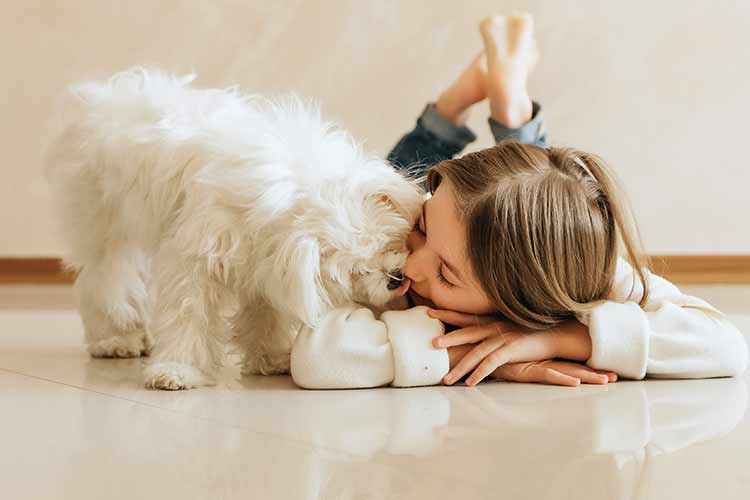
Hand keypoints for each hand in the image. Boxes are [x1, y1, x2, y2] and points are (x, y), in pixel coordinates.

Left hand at [429, 308, 594, 385]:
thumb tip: (476, 339)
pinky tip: (470, 383)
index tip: (428, 312)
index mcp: (493, 321)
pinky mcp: (513, 349)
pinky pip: (492, 363)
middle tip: (432, 344)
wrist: (556, 335)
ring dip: (461, 366)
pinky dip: (480, 373)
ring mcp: (504, 337)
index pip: (466, 316)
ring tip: (446, 378)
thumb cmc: (531, 334)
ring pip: (477, 352)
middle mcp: (496, 327)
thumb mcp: (508, 329)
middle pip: (467, 332)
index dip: (447, 313)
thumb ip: (492, 332)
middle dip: (449, 338)